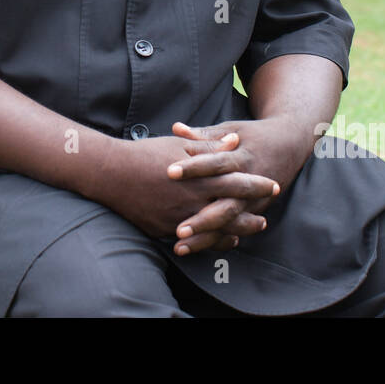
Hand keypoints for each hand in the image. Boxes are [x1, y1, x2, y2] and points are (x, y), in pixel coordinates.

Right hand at [96, 133, 280, 250]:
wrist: (111, 174)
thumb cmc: (145, 154)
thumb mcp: (179, 146)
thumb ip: (210, 146)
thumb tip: (235, 142)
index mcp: (199, 177)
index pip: (237, 182)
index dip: (257, 185)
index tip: (273, 186)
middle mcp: (192, 200)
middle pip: (231, 211)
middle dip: (250, 216)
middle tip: (265, 219)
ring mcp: (179, 218)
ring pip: (215, 231)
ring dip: (235, 232)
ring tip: (246, 233)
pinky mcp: (165, 229)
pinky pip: (195, 240)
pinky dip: (211, 241)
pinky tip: (221, 241)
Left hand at [166, 117, 310, 255]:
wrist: (290, 145)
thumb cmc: (253, 136)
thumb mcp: (230, 130)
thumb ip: (203, 135)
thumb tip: (176, 128)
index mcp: (241, 158)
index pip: (216, 164)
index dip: (194, 168)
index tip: (170, 172)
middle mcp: (250, 183)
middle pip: (226, 205)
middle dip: (202, 219)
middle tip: (179, 229)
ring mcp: (254, 202)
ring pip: (229, 224)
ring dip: (205, 236)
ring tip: (181, 245)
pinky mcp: (254, 212)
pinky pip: (233, 230)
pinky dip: (216, 241)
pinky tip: (196, 249)